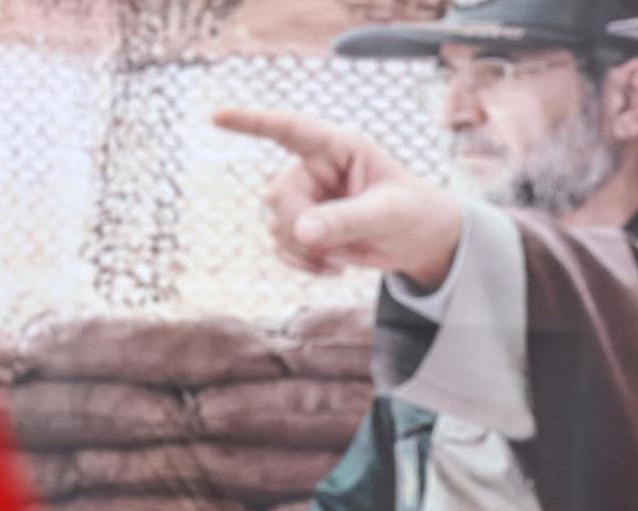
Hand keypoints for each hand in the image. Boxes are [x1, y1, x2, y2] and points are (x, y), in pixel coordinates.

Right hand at [214, 108, 464, 289]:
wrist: (420, 240)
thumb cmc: (414, 212)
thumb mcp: (388, 214)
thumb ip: (347, 220)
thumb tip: (302, 232)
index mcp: (337, 147)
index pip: (289, 129)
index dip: (251, 122)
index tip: (217, 117)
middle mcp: (314, 168)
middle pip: (278, 196)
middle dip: (301, 229)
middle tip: (336, 250)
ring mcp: (306, 198)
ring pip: (277, 225)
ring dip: (305, 251)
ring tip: (342, 259)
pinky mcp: (304, 226)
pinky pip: (281, 246)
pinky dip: (302, 263)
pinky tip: (333, 267)